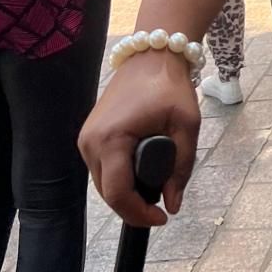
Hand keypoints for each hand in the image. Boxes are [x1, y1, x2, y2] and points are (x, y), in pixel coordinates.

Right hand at [79, 48, 200, 226]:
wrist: (152, 55)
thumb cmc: (169, 86)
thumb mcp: (186, 124)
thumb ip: (181, 166)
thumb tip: (172, 204)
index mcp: (110, 139)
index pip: (117, 193)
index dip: (138, 213)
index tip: (162, 217)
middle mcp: (89, 142)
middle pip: (108, 193)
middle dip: (134, 204)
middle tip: (162, 203)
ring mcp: (86, 139)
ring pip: (104, 183)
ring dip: (127, 190)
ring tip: (154, 184)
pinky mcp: (89, 136)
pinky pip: (103, 168)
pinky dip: (120, 175)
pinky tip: (139, 172)